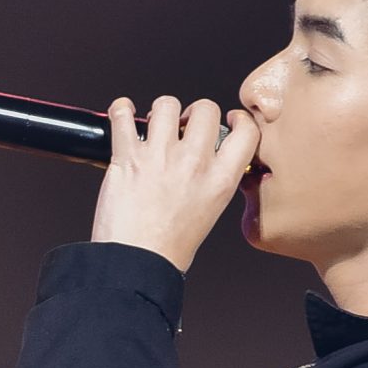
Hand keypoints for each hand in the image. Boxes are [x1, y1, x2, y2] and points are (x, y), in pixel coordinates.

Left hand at [88, 95, 259, 271]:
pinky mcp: (128, 156)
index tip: (229, 118)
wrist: (136, 262)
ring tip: (153, 124)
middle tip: (182, 126)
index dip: (239, 119)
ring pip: (166, 105)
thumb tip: (207, 157)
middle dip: (193, 112)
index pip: (246, 131)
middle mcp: (194, 163)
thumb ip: (213, 180)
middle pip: (205, 109)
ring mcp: (160, 156)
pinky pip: (123, 116)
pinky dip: (121, 109)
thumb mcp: (209, 211)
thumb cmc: (167, 247)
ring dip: (159, 111)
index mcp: (221, 179)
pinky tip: (124, 113)